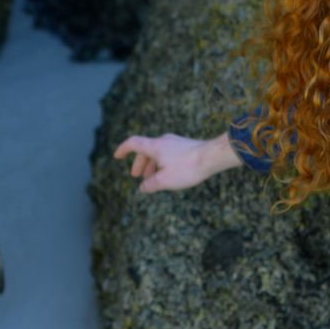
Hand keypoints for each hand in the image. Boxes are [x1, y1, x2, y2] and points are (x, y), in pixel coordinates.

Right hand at [113, 132, 241, 192]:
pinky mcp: (186, 146)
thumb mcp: (165, 180)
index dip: (123, 149)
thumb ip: (150, 185)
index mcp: (155, 146)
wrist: (212, 157)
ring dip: (152, 165)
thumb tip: (143, 188)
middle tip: (137, 176)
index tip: (117, 156)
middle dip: (140, 164)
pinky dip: (163, 163)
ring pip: (158, 153)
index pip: (133, 143)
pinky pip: (169, 154)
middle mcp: (164, 141)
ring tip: (153, 178)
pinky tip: (169, 174)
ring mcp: (176, 143)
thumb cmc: (187, 168)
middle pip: (146, 150)